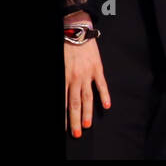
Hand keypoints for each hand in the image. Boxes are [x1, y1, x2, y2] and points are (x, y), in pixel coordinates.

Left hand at [64, 14, 109, 138]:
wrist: (77, 31)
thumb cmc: (65, 46)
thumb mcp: (58, 64)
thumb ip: (61, 79)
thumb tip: (62, 94)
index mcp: (64, 77)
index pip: (64, 101)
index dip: (65, 116)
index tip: (65, 128)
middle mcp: (76, 78)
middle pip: (76, 104)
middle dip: (75, 120)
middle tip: (76, 134)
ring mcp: (88, 74)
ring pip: (88, 97)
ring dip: (87, 113)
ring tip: (87, 126)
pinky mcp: (97, 68)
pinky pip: (101, 84)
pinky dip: (104, 95)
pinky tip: (106, 106)